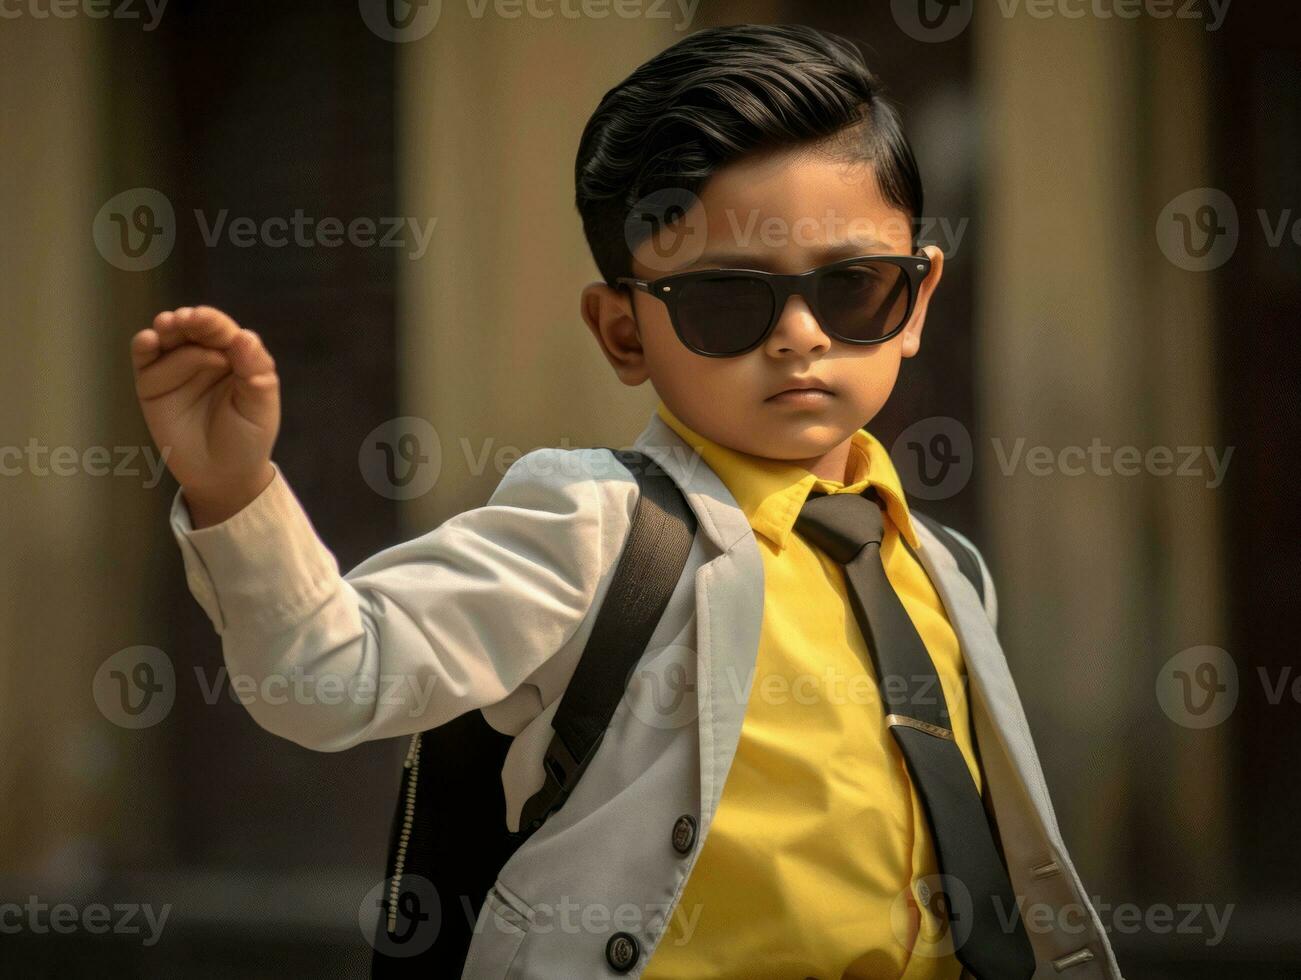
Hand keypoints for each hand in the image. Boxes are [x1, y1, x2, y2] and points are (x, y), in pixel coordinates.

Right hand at [131, 305, 279, 527]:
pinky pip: (146, 359)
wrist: (221, 476)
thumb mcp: (259, 407)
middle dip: (189, 321)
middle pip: (194, 328)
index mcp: (238, 357)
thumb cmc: (247, 439)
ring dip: (167, 328)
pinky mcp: (153, 383)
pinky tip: (147, 340)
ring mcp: (178, 367)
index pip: (224, 332)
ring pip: (169, 338)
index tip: (204, 321)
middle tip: (183, 320)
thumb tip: (245, 336)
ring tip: (166, 326)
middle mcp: (207, 355)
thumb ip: (255, 372)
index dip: (213, 323)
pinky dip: (144, 346)